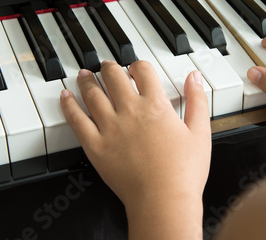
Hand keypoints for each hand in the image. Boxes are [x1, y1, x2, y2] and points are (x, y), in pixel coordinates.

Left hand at [60, 60, 210, 238]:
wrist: (163, 200)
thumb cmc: (183, 171)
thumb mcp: (200, 132)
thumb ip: (197, 100)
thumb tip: (195, 77)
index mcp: (155, 105)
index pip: (143, 70)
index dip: (138, 65)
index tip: (136, 68)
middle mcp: (130, 111)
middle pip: (114, 77)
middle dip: (110, 67)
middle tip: (107, 65)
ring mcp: (110, 128)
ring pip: (92, 94)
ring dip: (87, 80)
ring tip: (84, 74)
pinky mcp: (95, 146)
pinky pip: (76, 120)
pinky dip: (68, 105)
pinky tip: (65, 97)